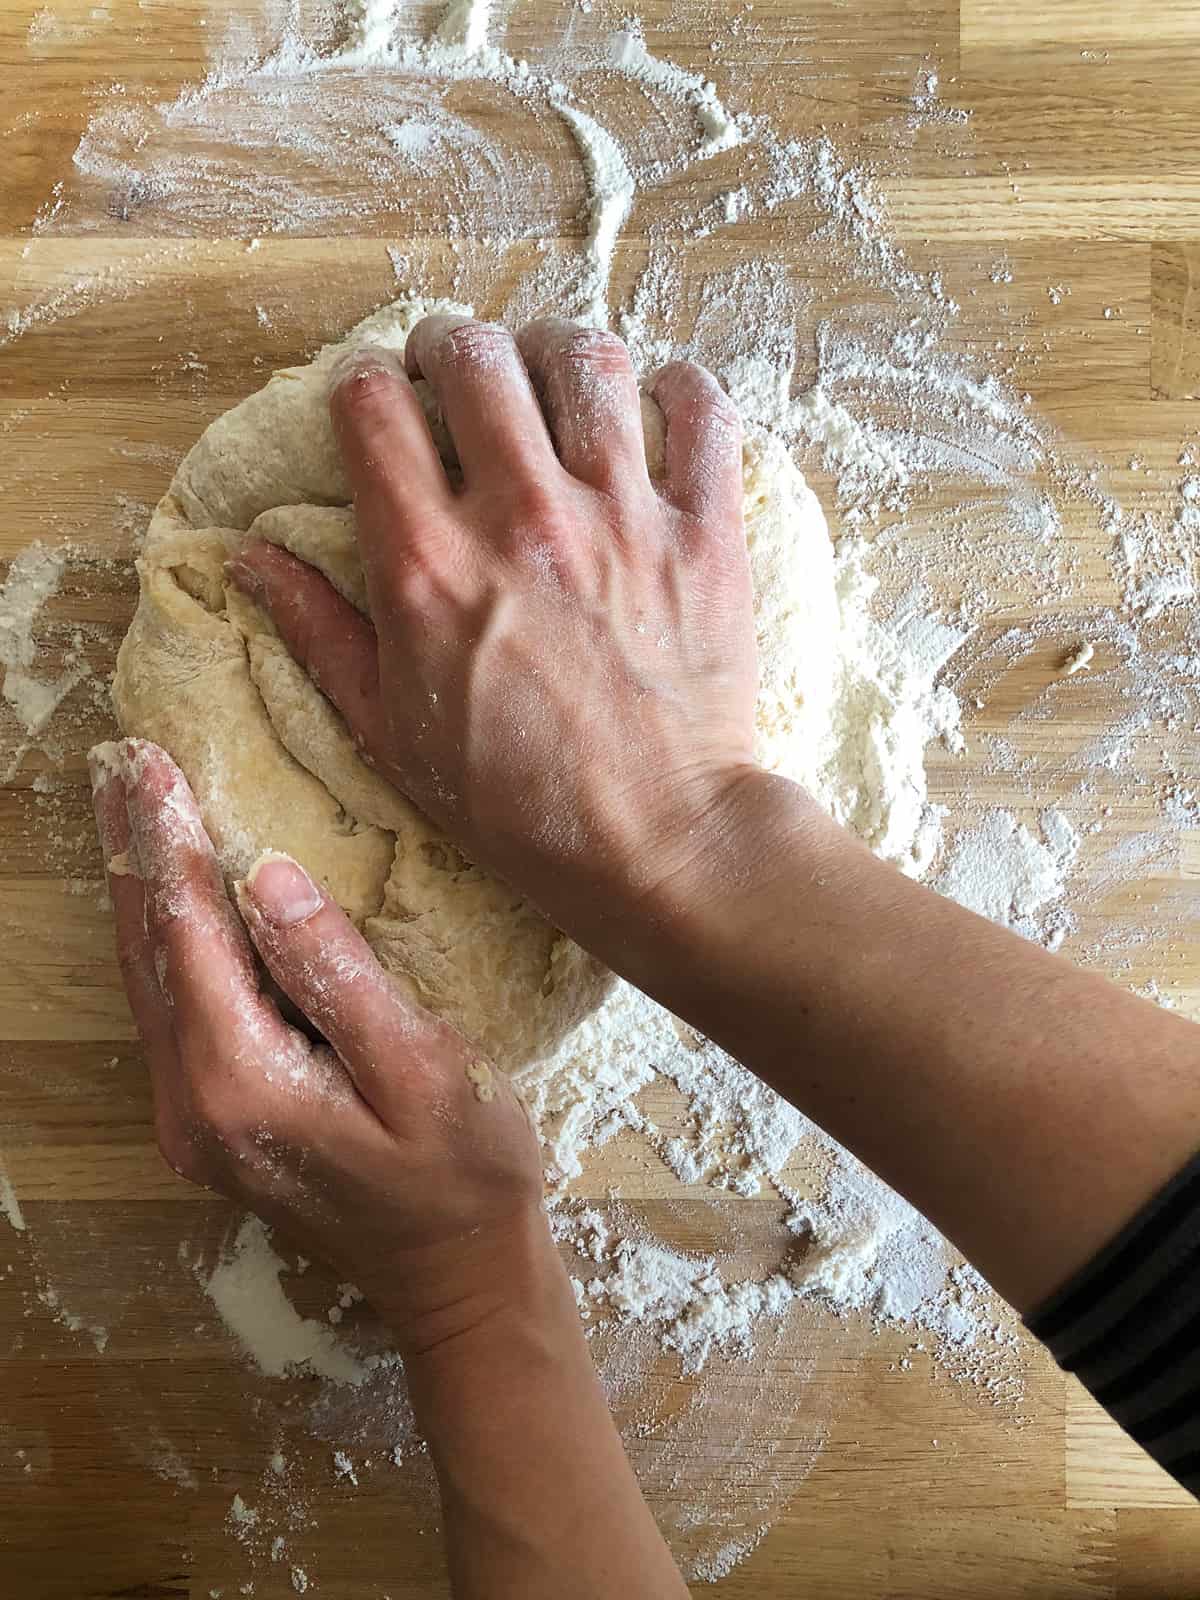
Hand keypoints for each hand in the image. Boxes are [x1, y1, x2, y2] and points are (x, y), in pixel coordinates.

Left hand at [89, 737, 552, 1354]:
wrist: (457, 1279)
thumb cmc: (463, 1177)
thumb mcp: (423, 1072)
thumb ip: (340, 978)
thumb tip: (268, 879)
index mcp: (240, 1083)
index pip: (188, 936)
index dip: (171, 844)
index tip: (152, 762)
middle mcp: (192, 1105)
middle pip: (148, 953)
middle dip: (135, 853)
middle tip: (121, 764)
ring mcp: (193, 1120)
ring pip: (149, 983)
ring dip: (141, 892)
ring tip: (132, 810)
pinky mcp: (211, 1122)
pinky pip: (172, 1012)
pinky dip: (165, 942)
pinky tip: (171, 898)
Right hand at [227, 316, 766, 960]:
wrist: (656, 845)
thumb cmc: (514, 803)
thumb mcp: (389, 732)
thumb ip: (320, 632)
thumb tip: (252, 558)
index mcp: (428, 564)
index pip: (371, 403)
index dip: (364, 385)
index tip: (380, 406)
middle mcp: (522, 519)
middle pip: (474, 354)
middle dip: (451, 348)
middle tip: (459, 378)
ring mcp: (623, 518)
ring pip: (586, 361)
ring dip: (558, 355)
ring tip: (554, 387)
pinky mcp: (706, 534)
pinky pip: (701, 410)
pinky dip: (678, 391)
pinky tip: (655, 413)